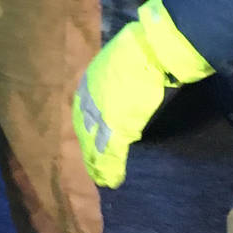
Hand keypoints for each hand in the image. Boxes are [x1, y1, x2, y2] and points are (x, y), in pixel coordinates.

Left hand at [73, 0, 213, 188]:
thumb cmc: (139, 51)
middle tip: (90, 166)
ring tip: (99, 179)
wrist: (151, 52)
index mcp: (89, 81)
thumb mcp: (117, 63)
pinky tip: (112, 181)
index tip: (86, 139)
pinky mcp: (116, 127)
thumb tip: (121, 82)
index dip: (84, 127)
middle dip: (87, 149)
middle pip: (83, 130)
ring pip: (94, 145)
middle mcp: (89, 98)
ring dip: (96, 164)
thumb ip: (113, 77)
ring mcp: (101, 114)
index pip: (81, 110)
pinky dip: (111, 169)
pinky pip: (110, 153)